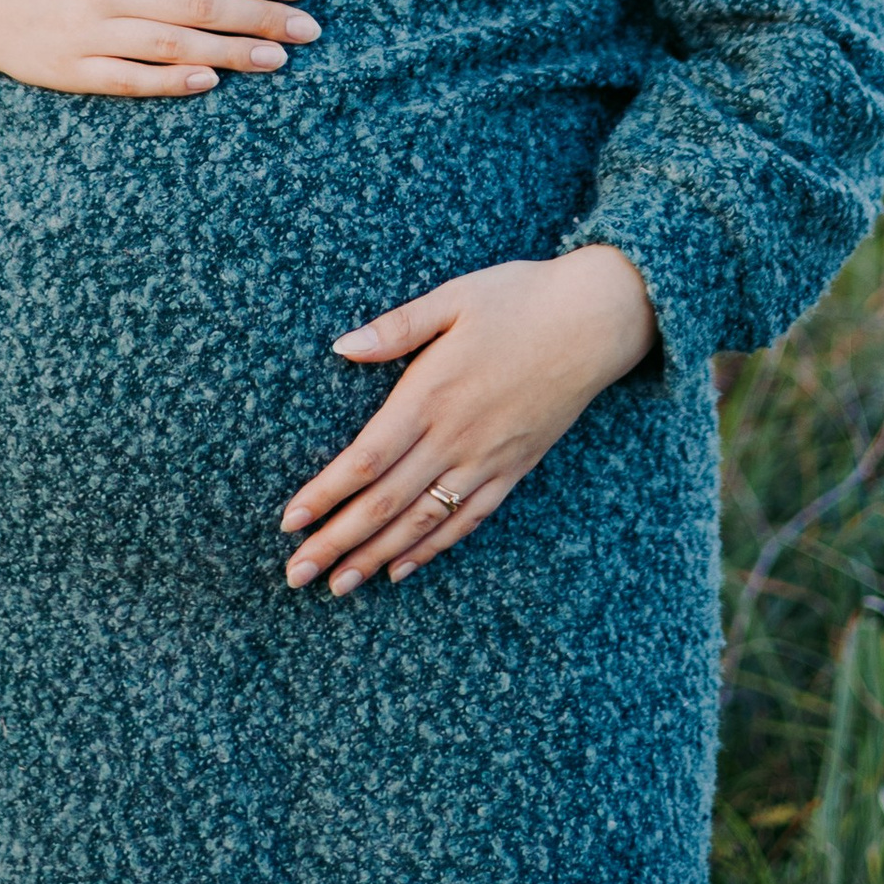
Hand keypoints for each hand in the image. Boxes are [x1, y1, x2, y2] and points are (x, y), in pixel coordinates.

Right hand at [0, 0, 318, 105]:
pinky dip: (172, 81)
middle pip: (197, 4)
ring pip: (172, 44)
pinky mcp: (71, 71)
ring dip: (230, 53)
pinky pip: (129, 79)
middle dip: (259, 17)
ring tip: (276, 60)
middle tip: (309, 30)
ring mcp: (87, 31)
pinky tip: (211, 82)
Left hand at [279, 245, 657, 592]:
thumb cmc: (519, 299)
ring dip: (375, 556)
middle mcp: (455, 437)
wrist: (595, 321)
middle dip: (336, 541)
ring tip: (337, 586)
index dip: (325, 494)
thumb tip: (341, 346)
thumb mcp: (453, 297)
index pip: (366, 459)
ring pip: (422, 521)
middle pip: (385, 503)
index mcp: (431, 394)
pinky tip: (401, 569)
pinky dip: (432, 549)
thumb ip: (396, 327)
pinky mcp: (514, 468)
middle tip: (296, 575)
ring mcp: (487, 459)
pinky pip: (467, 519)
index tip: (288, 522)